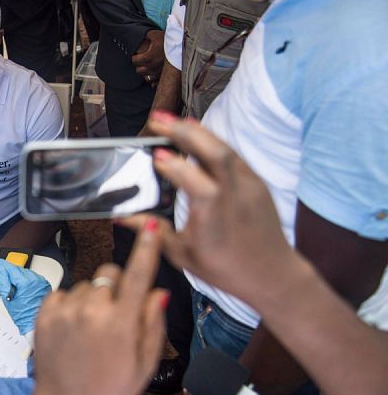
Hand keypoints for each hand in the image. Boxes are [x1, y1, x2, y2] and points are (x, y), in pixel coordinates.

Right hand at [0, 258, 51, 334]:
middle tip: (5, 279)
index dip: (3, 264)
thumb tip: (1, 270)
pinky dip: (27, 279)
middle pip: (19, 269)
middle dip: (11, 272)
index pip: (12, 268)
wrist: (33, 323)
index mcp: (26, 282)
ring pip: (26, 272)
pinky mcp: (44, 284)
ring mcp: (41, 282)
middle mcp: (35, 280)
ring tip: (16, 287)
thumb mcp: (7, 297)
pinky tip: (24, 288)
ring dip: (19, 276)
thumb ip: (3, 281)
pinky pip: (33, 277)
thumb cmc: (22, 314)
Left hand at [29, 219, 168, 394]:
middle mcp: (92, 312)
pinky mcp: (44, 314)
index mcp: (121, 323)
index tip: (149, 227)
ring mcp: (65, 312)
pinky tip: (73, 329)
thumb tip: (157, 292)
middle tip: (115, 315)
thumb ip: (154, 323)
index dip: (146, 248)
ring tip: (90, 331)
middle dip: (115, 286)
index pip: (138, 274)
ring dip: (91, 299)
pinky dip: (69, 305)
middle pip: (109, 273)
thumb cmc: (107, 390)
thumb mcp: (145, 363)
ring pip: (86, 284)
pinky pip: (63, 292)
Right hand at [117, 111, 299, 304]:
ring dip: (196, 131)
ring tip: (170, 120)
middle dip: (183, 132)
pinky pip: (232, 154)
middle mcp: (235, 196)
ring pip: (224, 148)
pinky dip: (212, 140)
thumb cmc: (225, 269)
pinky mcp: (256, 182)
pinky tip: (195, 132)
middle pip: (213, 153)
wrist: (272, 274)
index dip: (174, 166)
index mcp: (215, 216)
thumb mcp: (182, 255)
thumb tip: (123, 217)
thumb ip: (153, 231)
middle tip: (157, 120)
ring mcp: (249, 186)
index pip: (194, 181)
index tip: (154, 156)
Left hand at [131, 30, 164, 86]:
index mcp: (147, 58)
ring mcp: (158, 74)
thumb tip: (140, 36)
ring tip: (149, 67)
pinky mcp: (164, 77)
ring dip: (146, 73)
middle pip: (138, 70)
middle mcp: (151, 68)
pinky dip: (153, 80)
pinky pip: (155, 83)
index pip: (134, 61)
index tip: (136, 55)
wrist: (183, 47)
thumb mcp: (155, 34)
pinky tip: (155, 74)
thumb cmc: (169, 41)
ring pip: (146, 78)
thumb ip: (145, 36)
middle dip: (139, 65)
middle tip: (142, 61)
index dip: (134, 57)